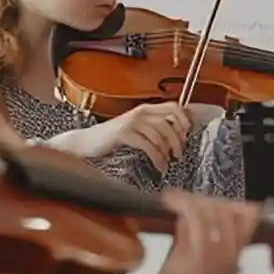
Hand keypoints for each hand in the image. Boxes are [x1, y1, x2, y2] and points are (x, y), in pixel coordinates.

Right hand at [55, 102, 193, 170]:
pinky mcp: (123, 133)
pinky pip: (148, 145)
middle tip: (179, 154)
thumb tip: (177, 134)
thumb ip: (154, 128)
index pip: (174, 107)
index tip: (187, 136)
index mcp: (145, 109)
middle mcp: (140, 112)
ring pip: (160, 134)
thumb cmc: (112, 138)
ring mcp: (131, 122)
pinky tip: (159, 166)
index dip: (184, 120)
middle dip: (178, 140)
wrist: (86, 142)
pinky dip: (157, 158)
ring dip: (168, 151)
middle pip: (169, 121)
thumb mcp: (136, 129)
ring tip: (168, 163)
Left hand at [131, 194, 261, 273]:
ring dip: (192, 200)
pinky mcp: (199, 253)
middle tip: (187, 199)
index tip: (215, 198)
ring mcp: (217, 254)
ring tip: (174, 198)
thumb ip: (198, 233)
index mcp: (234, 258)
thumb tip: (194, 207)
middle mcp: (231, 255)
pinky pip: (196, 217)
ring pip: (214, 211)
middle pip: (230, 211)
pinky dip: (182, 204)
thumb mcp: (196, 258)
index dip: (235, 204)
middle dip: (208, 200)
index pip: (250, 220)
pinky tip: (170, 200)